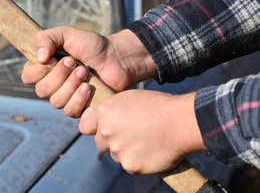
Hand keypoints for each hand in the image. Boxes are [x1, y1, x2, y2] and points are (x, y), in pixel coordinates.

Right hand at [21, 26, 156, 116]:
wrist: (117, 57)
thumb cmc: (92, 45)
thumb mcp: (67, 33)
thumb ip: (47, 38)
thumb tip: (39, 58)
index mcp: (45, 68)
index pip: (28, 76)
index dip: (38, 70)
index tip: (53, 58)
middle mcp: (52, 85)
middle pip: (42, 90)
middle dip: (59, 75)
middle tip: (74, 62)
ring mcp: (65, 98)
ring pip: (55, 101)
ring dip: (71, 85)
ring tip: (84, 72)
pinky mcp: (80, 108)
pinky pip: (69, 111)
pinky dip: (79, 98)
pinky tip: (88, 86)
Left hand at [80, 90, 205, 173]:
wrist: (180, 122)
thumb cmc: (157, 106)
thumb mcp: (128, 98)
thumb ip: (111, 110)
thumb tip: (102, 118)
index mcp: (104, 112)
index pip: (84, 126)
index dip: (94, 127)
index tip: (102, 128)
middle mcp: (106, 131)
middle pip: (100, 142)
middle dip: (111, 140)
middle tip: (131, 135)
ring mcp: (117, 150)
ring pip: (115, 154)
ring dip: (125, 151)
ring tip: (145, 140)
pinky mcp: (130, 165)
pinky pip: (129, 165)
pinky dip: (138, 161)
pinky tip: (150, 151)